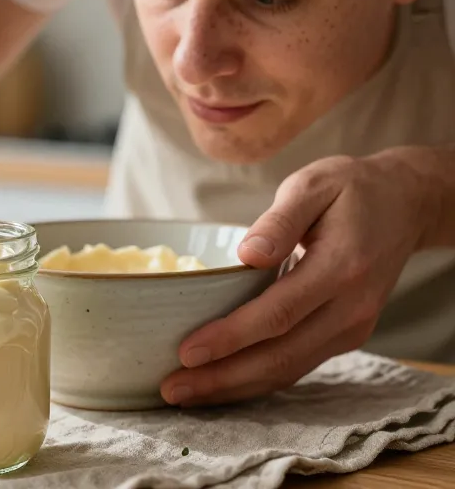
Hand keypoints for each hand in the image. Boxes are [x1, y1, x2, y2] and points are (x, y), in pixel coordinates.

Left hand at [160, 150, 436, 406]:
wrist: (406, 207)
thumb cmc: (350, 190)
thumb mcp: (313, 185)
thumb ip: (280, 221)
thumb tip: (248, 255)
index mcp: (342, 267)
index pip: (279, 314)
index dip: (231, 337)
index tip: (187, 351)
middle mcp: (351, 307)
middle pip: (280, 356)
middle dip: (222, 378)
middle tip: (171, 389)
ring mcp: (352, 327)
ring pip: (288, 370)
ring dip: (234, 388)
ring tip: (184, 393)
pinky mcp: (345, 336)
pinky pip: (297, 365)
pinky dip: (256, 380)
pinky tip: (220, 383)